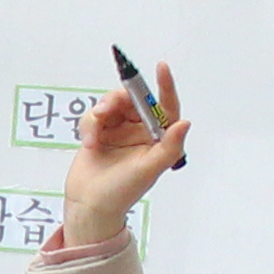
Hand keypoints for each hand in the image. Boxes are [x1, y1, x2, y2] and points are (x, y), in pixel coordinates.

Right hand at [50, 68, 191, 256]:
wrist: (89, 206)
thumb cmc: (122, 192)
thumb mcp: (149, 170)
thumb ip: (168, 147)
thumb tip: (184, 123)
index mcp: (157, 138)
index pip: (165, 106)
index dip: (165, 86)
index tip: (161, 67)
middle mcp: (139, 130)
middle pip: (133, 99)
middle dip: (119, 99)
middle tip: (107, 109)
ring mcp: (118, 130)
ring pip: (111, 103)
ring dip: (100, 111)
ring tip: (94, 130)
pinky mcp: (98, 132)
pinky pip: (93, 115)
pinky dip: (88, 126)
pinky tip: (89, 144)